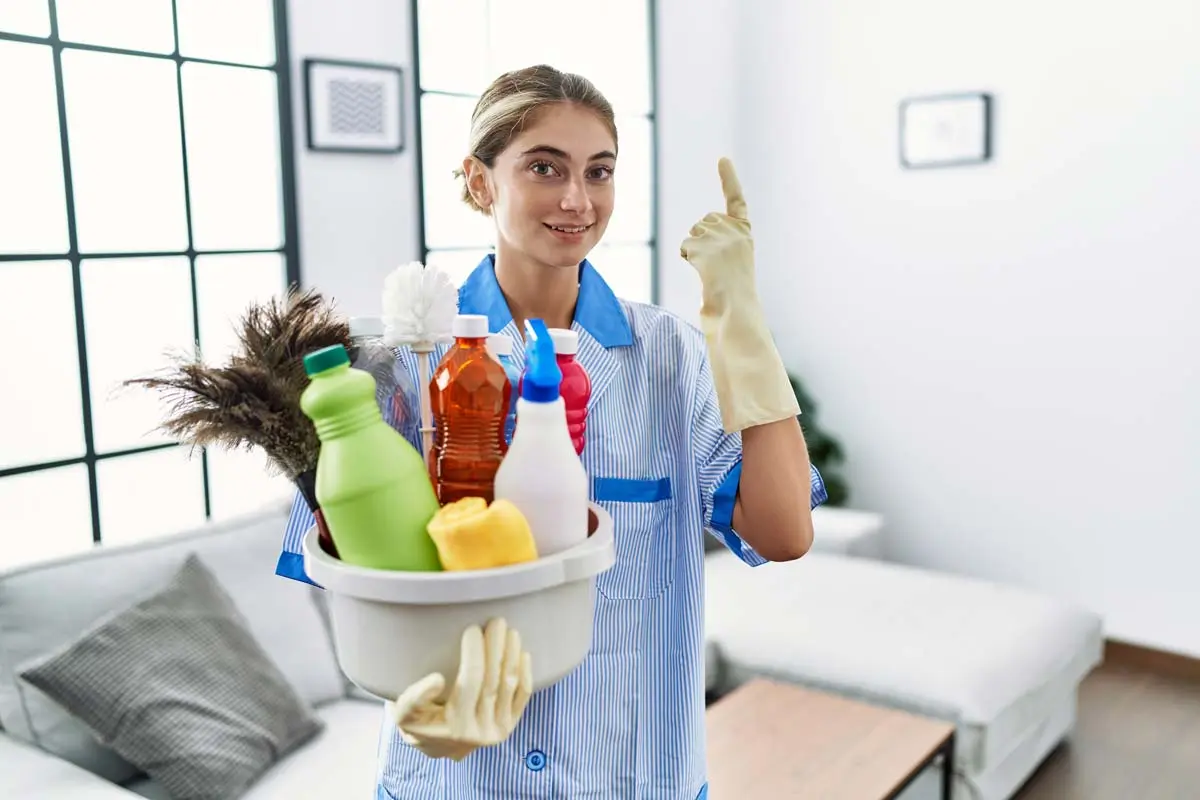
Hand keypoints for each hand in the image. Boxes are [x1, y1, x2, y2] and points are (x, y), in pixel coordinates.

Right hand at [388, 618, 532, 760]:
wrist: (436, 745)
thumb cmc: (418, 722)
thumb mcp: (404, 712)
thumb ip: (415, 698)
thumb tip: (437, 680)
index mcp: (455, 726)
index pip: (470, 682)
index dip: (474, 653)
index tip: (472, 629)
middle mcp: (480, 731)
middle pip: (493, 680)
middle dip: (496, 647)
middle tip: (496, 622)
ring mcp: (497, 730)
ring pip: (510, 685)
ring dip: (512, 654)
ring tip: (509, 631)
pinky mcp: (510, 726)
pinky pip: (523, 696)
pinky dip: (525, 672)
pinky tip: (522, 652)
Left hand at [680, 158, 756, 301]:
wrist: (736, 309)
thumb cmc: (736, 298)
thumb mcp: (735, 266)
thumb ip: (724, 250)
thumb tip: (712, 279)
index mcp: (745, 233)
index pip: (736, 200)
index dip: (729, 178)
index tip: (722, 159)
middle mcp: (734, 229)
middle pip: (704, 222)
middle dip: (701, 240)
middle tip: (715, 266)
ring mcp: (717, 235)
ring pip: (693, 234)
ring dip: (695, 251)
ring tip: (711, 271)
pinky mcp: (701, 244)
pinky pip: (685, 247)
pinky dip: (688, 259)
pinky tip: (703, 272)